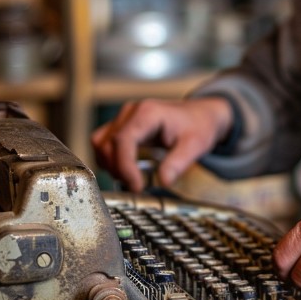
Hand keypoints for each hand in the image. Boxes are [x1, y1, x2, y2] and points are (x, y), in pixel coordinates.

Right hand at [91, 97, 233, 191]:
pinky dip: (110, 161)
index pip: (123, 140)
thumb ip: (179, 163)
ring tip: (132, 179)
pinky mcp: (121, 127)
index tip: (136, 186)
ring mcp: (123, 119)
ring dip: (111, 165)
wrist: (200, 115)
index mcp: (148, 113)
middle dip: (118, 169)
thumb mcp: (195, 145)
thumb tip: (163, 182)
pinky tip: (128, 171)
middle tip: (137, 186)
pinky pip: (103, 144)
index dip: (125, 166)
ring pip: (100, 143)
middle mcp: (130, 113)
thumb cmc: (198, 125)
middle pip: (107, 143)